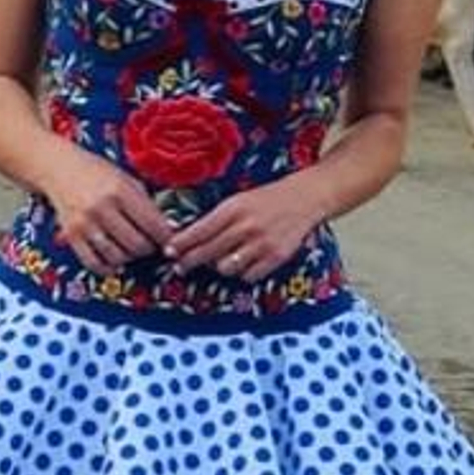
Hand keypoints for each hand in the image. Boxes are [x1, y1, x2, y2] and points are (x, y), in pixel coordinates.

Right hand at [45, 145, 175, 273]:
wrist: (58, 167)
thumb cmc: (96, 172)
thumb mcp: (126, 179)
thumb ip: (147, 204)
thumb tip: (168, 230)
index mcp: (119, 190)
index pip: (153, 225)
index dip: (166, 238)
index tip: (169, 240)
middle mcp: (101, 208)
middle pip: (138, 245)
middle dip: (149, 249)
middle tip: (151, 244)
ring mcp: (84, 224)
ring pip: (118, 257)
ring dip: (130, 257)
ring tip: (132, 248)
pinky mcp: (72, 236)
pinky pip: (94, 263)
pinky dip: (108, 267)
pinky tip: (114, 259)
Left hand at [165, 176, 325, 284]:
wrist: (305, 198)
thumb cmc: (267, 199)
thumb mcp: (239, 201)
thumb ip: (217, 219)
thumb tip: (190, 238)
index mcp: (233, 209)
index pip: (199, 231)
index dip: (181, 244)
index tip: (169, 252)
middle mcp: (245, 226)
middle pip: (208, 252)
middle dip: (190, 262)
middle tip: (180, 267)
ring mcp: (261, 243)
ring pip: (226, 268)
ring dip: (220, 267)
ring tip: (220, 260)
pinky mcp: (276, 257)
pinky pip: (249, 276)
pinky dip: (243, 273)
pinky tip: (244, 263)